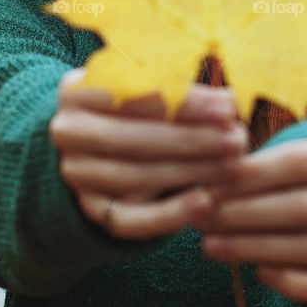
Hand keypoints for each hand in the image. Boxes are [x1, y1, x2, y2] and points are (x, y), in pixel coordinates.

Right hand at [49, 69, 248, 240]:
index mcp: (77, 90)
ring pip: (135, 178)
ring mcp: (77, 175)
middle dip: (193, 139)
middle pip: (134, 139)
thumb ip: (178, 90)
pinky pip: (131, 220)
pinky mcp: (92, 210)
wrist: (98, 146)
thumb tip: (229, 103)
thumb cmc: (137, 106)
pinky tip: (206, 202)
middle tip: (238, 140)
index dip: (185, 102)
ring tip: (233, 166)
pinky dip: (170, 214)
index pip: (134, 95)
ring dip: (190, 173)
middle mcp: (68, 132)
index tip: (229, 106)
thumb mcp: (146, 85)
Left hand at [189, 135, 306, 304]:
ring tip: (210, 245)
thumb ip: (282, 153)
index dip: (253, 173)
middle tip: (198, 215)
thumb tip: (221, 165)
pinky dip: (299, 285)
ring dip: (258, 248)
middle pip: (305, 208)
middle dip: (245, 213)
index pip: (301, 162)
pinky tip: (261, 275)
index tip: (209, 180)